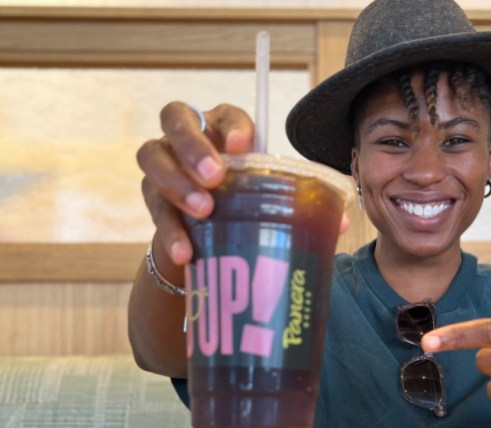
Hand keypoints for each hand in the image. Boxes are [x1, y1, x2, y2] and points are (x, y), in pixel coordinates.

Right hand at [137, 102, 349, 268]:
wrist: (205, 237)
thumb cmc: (244, 204)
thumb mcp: (268, 196)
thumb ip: (297, 202)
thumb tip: (340, 223)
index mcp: (223, 127)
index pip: (225, 113)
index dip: (233, 125)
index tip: (245, 145)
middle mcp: (186, 135)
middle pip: (176, 120)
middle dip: (194, 147)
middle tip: (215, 178)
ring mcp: (162, 161)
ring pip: (153, 155)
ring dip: (176, 182)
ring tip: (202, 210)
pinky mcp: (150, 194)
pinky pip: (152, 205)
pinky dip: (169, 229)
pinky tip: (185, 250)